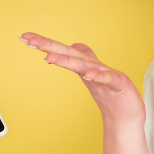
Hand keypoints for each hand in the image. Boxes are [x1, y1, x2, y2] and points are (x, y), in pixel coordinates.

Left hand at [20, 33, 144, 128]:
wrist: (127, 116)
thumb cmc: (112, 95)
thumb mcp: (94, 76)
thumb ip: (82, 60)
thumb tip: (73, 46)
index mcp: (85, 66)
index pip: (62, 52)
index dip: (46, 44)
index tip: (25, 37)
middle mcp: (94, 67)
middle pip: (69, 53)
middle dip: (50, 46)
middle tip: (30, 40)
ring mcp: (106, 76)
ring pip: (84, 65)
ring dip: (67, 60)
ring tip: (49, 57)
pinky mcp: (118, 85)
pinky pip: (107, 79)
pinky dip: (98, 76)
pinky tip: (88, 74)